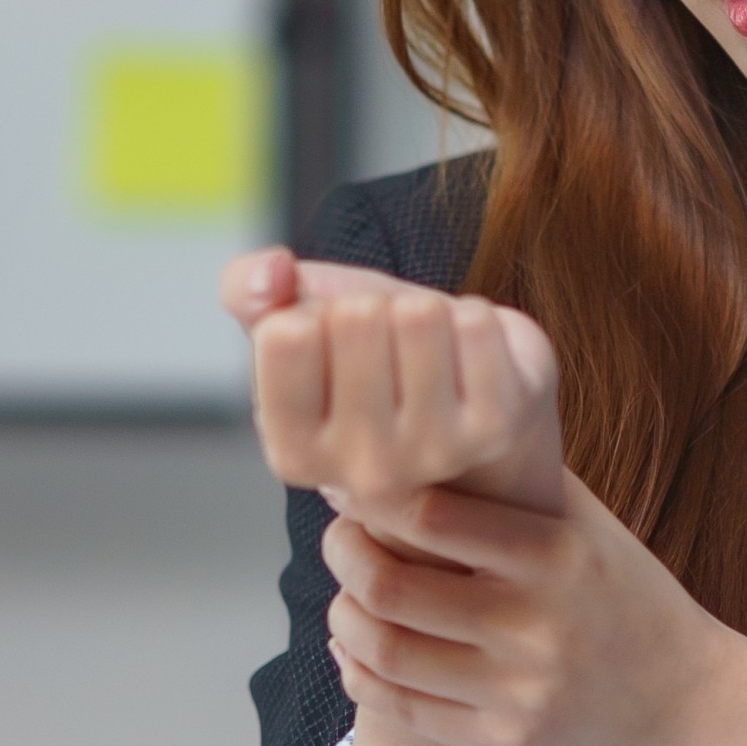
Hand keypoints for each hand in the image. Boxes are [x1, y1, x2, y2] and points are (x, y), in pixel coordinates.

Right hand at [218, 248, 563, 516]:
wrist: (465, 410)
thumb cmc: (370, 365)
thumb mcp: (293, 325)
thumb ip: (248, 288)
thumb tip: (271, 275)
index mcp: (293, 453)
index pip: (285, 334)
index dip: (310, 314)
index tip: (330, 349)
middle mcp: (361, 470)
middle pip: (355, 318)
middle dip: (371, 309)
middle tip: (387, 350)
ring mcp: (434, 453)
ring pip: (418, 315)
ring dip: (424, 312)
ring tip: (427, 353)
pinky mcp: (497, 425)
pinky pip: (474, 322)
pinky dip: (472, 318)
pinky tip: (469, 357)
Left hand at [314, 478, 746, 745]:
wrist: (691, 709)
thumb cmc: (631, 602)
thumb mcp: (593, 529)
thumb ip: (522, 484)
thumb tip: (435, 425)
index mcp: (557, 554)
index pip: (431, 516)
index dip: (370, 498)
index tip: (351, 485)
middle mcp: (538, 623)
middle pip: (391, 586)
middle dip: (343, 555)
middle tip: (337, 538)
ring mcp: (521, 690)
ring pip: (385, 651)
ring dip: (342, 618)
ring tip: (345, 597)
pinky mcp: (506, 743)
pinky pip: (403, 710)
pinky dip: (359, 675)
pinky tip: (354, 651)